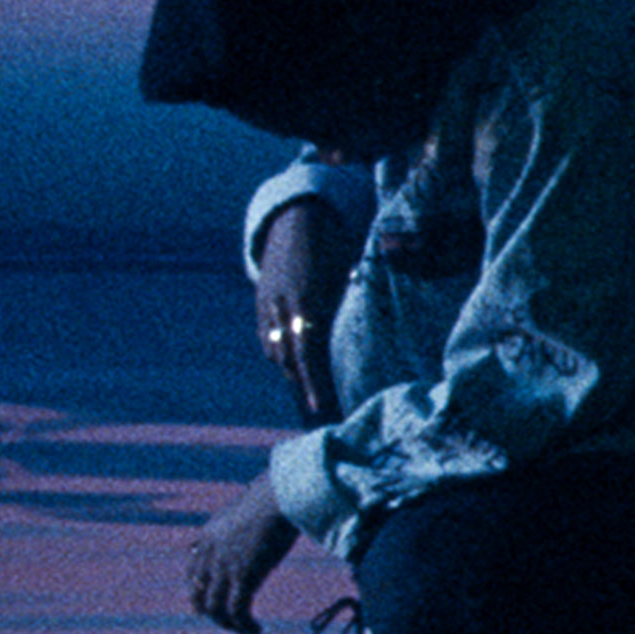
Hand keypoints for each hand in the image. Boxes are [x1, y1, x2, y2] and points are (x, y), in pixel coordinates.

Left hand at [186, 474, 299, 633]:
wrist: (281, 494)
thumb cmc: (276, 493)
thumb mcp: (252, 505)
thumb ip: (249, 517)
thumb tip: (263, 512)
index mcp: (210, 534)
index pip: (193, 569)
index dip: (198, 589)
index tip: (208, 601)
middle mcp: (211, 553)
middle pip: (198, 593)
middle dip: (210, 611)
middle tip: (226, 621)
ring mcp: (225, 566)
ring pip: (215, 609)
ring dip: (229, 624)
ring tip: (246, 629)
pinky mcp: (244, 577)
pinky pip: (237, 612)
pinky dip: (245, 626)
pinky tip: (257, 630)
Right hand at [255, 197, 358, 424]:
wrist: (294, 217)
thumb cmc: (332, 245)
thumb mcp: (347, 272)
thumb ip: (354, 302)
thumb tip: (373, 337)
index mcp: (308, 299)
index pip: (308, 353)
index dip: (314, 383)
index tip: (322, 409)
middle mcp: (283, 306)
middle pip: (290, 359)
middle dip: (304, 389)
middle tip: (321, 416)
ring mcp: (267, 306)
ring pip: (277, 352)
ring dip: (293, 375)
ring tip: (311, 398)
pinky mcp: (260, 304)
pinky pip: (268, 339)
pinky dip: (281, 355)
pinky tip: (295, 370)